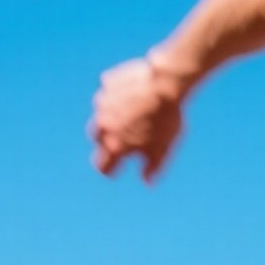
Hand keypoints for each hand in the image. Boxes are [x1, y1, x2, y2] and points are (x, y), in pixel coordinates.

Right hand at [86, 54, 185, 181]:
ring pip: (102, 113)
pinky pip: (109, 91)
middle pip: (98, 139)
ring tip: (130, 113)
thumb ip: (153, 167)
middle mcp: (103, 125)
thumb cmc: (166, 119)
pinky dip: (117, 94)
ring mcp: (103, 102)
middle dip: (107, 140)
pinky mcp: (108, 82)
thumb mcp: (163, 148)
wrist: (165, 82)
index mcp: (115, 145)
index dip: (108, 170)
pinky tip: (133, 92)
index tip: (114, 170)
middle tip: (123, 137)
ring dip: (111, 116)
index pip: (102, 166)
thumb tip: (147, 182)